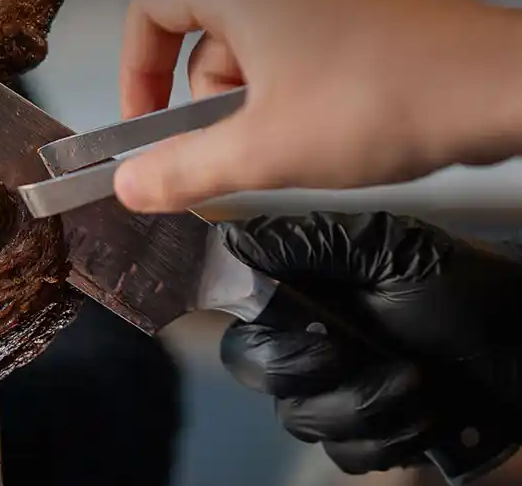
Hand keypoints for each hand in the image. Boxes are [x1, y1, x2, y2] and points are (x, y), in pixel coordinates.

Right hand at [114, 0, 521, 212]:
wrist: (502, 86)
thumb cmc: (380, 102)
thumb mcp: (263, 151)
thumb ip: (183, 170)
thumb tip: (129, 186)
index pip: (150, 9)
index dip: (134, 70)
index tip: (146, 126)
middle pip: (200, 33)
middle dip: (207, 101)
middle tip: (239, 150)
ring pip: (252, 45)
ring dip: (254, 101)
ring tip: (296, 144)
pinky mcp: (358, 4)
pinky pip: (295, 44)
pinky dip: (291, 88)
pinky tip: (329, 126)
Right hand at [217, 212, 521, 474]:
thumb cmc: (463, 290)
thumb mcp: (389, 249)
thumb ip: (310, 242)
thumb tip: (231, 241)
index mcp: (302, 289)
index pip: (236, 305)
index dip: (251, 323)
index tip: (300, 326)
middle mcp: (304, 338)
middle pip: (251, 367)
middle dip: (304, 369)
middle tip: (354, 355)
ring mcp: (330, 391)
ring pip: (298, 416)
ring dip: (363, 405)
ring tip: (417, 382)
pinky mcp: (362, 436)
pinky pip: (343, 453)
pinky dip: (387, 438)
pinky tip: (423, 413)